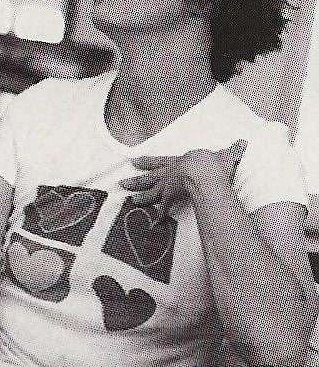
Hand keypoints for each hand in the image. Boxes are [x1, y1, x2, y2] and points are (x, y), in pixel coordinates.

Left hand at [121, 139, 246, 214]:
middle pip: (149, 177)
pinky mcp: (172, 197)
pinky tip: (153, 223)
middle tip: (122, 183)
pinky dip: (159, 216)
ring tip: (130, 200)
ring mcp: (169, 186)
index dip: (147, 161)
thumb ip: (234, 150)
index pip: (159, 161)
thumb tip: (243, 143)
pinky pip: (163, 209)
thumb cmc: (214, 161)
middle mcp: (170, 173)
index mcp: (179, 162)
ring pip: (151, 192)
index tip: (134, 161)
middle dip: (136, 180)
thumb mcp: (226, 153)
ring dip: (140, 196)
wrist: (206, 172)